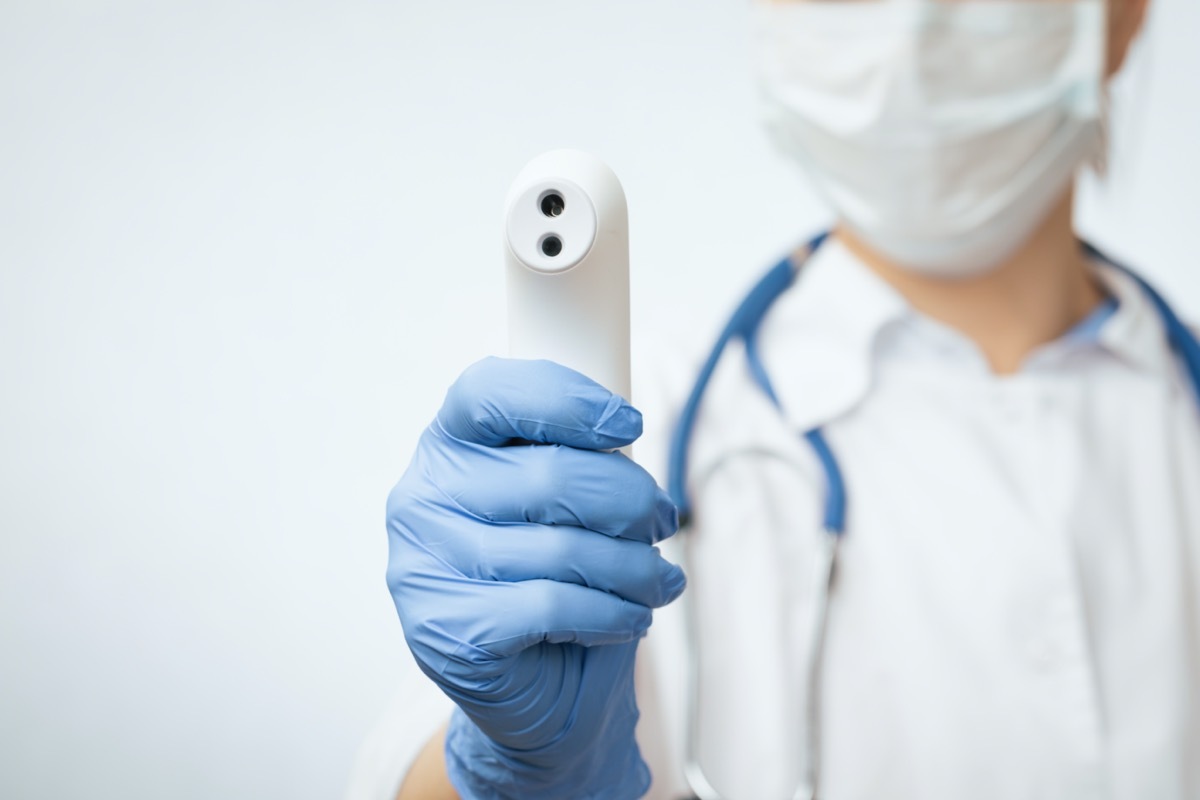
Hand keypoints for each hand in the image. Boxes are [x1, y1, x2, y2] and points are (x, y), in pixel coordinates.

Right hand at [386, 357, 683, 799]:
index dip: (566, 399)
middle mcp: (422, 497)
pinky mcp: (447, 630)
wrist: (537, 688)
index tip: (628, 425)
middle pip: (550, 474)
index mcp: (447, 444)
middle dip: (631, 499)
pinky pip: (553, 605)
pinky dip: (612, 611)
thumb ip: (578, 456)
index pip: (490, 392)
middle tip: (663, 520)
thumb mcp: (563, 498)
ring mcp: (425, 566)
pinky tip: (632, 615)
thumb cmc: (553, 574)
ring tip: (658, 578)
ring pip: (563, 547)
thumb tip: (624, 438)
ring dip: (635, 566)